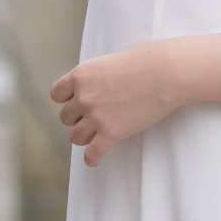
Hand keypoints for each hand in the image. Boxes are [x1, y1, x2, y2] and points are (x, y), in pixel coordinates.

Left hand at [49, 42, 182, 166]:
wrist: (164, 73)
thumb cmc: (142, 61)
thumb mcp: (108, 62)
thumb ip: (94, 77)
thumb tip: (93, 85)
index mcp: (80, 76)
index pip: (56, 94)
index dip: (67, 99)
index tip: (76, 101)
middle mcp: (83, 97)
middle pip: (65, 117)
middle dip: (77, 118)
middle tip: (92, 117)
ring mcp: (96, 117)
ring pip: (75, 137)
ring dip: (84, 137)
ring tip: (93, 136)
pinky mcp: (111, 134)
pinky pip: (92, 154)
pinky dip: (92, 158)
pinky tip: (95, 158)